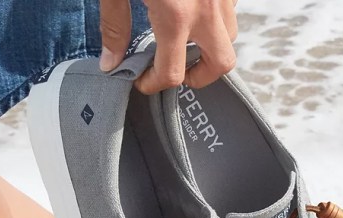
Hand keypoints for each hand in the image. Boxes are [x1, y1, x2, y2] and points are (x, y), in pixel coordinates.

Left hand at [99, 0, 238, 93]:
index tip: (140, 80)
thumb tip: (111, 63)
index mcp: (175, 15)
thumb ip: (114, 25)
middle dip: (200, 76)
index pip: (172, 72)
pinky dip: (215, 17)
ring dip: (210, 45)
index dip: (154, 84)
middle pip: (221, 63)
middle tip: (176, 72)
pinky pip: (230, 8)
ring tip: (183, 40)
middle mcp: (206, 7)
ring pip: (230, 34)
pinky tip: (192, 11)